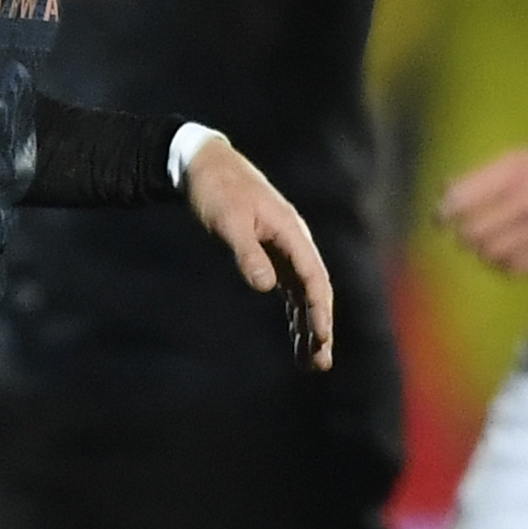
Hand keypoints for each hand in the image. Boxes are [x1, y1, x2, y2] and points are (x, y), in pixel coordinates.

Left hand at [183, 135, 336, 368]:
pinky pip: (290, 289)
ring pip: (303, 294)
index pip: (314, 278)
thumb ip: (247, 252)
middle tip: (320, 363)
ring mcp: (285, 248)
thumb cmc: (216, 191)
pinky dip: (294, 312)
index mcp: (291, 233)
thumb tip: (267, 286)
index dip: (319, 311)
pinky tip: (297, 335)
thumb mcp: (229, 221)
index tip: (321, 339)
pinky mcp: (272, 252)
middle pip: (315, 291)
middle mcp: (294, 242)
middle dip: (320, 327)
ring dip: (308, 326)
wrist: (206, 165)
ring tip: (311, 361)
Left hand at [439, 141, 527, 275]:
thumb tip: (444, 190)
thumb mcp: (522, 156)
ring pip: (490, 252)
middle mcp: (527, 199)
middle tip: (466, 232)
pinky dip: (502, 264)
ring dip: (481, 250)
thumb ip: (483, 174)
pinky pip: (514, 267)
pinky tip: (505, 254)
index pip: (461, 198)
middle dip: (463, 234)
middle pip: (472, 231)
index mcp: (514, 171)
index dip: (444, 212)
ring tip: (486, 243)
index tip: (441, 218)